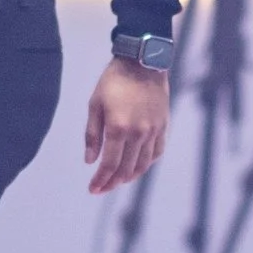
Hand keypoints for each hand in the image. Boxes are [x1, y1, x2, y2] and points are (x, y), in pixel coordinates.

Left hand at [85, 56, 167, 192]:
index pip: (109, 164)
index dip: (100, 180)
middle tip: (101, 188)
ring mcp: (153, 131)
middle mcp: (138, 133)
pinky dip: (146, 164)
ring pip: (142, 165)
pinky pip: (156, 153)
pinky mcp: (162, 127)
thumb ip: (93, 135)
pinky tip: (137, 167)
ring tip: (118, 180)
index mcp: (118, 128)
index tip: (92, 189)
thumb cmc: (114, 82)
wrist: (143, 63)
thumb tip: (90, 161)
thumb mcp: (95, 105)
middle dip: (111, 182)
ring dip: (129, 177)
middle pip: (125, 169)